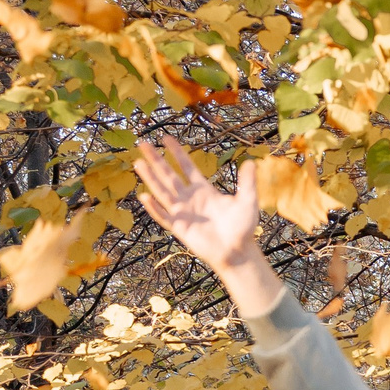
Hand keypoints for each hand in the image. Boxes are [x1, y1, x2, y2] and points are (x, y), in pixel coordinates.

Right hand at [134, 137, 280, 316]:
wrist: (237, 251)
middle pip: (169, 175)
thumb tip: (251, 162)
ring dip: (151, 178)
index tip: (165, 138)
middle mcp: (189, 198)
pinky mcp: (179, 227)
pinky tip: (144, 196)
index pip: (186, 167)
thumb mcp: (247, 201)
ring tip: (138, 163)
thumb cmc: (243, 227)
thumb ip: (247, 182)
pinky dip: (154, 207)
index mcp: (203, 189)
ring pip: (162, 191)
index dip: (176, 152)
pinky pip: (163, 216)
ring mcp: (183, 212)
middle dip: (156, 160)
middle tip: (142, 144)